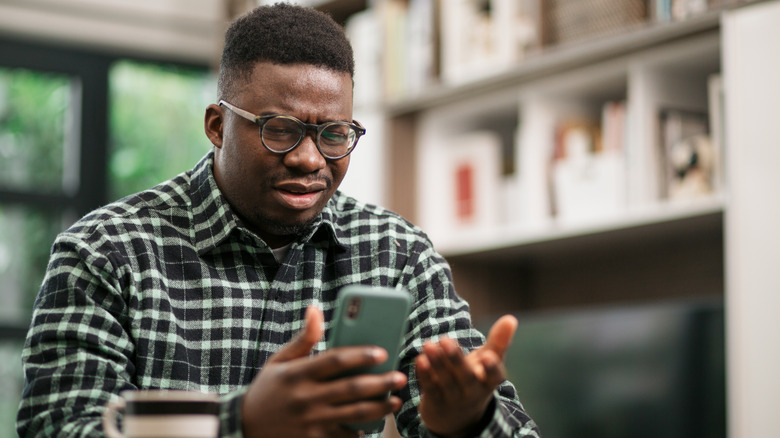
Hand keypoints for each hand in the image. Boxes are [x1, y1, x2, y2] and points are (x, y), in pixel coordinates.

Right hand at [241, 305, 407, 437]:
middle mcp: (306, 397)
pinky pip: (345, 436)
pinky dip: (361, 430)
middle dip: (380, 382)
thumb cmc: (268, 388)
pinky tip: (374, 423)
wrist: (245, 426)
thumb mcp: (279, 360)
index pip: (334, 360)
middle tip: (399, 377)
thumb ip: (303, 338)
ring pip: (354, 414)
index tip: (382, 351)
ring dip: (379, 408)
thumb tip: (316, 309)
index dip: (360, 355)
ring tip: (396, 401)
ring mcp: (311, 421)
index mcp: (298, 373)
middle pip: (351, 388)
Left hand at [415, 315, 517, 437]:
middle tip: (446, 340)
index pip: (494, 376)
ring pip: (445, 381)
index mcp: (489, 381)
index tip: (487, 356)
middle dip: (456, 359)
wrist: (457, 419)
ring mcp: (454, 399)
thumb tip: (511, 318)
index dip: (491, 367)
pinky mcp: (435, 403)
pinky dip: (425, 375)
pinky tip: (420, 359)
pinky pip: (430, 388)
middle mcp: (473, 392)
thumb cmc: (476, 380)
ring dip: (436, 362)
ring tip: (428, 344)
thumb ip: (498, 342)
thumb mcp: (489, 363)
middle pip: (466, 377)